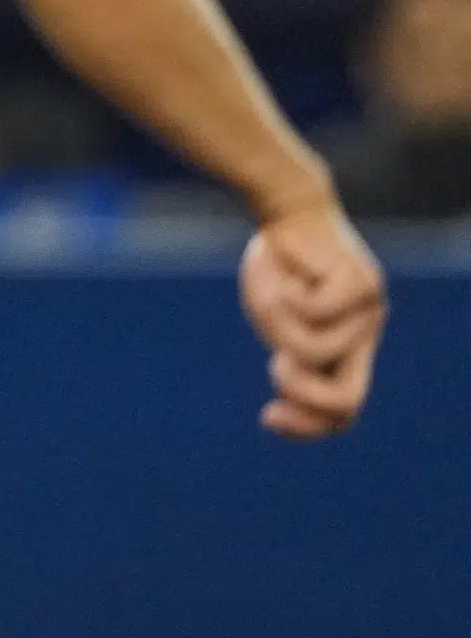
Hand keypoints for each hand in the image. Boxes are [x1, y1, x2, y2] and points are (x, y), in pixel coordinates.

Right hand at [238, 198, 385, 438]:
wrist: (288, 211)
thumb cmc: (278, 266)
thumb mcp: (276, 319)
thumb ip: (291, 352)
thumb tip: (297, 385)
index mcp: (347, 352)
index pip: (341, 411)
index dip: (307, 426)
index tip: (267, 418)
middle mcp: (366, 337)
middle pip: (347, 400)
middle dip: (301, 392)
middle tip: (274, 364)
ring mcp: (370, 313)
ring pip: (317, 351)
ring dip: (281, 327)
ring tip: (275, 294)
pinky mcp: (362, 285)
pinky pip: (315, 311)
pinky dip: (287, 295)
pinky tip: (291, 272)